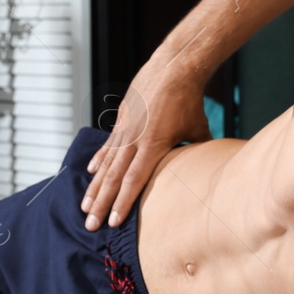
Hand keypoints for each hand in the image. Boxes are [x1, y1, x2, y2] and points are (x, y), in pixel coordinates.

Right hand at [80, 58, 211, 229]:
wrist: (173, 68)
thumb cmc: (189, 101)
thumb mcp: (197, 130)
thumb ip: (196, 154)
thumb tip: (208, 173)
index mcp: (153, 144)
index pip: (134, 181)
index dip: (122, 203)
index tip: (113, 223)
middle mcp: (134, 139)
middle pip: (113, 179)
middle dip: (102, 204)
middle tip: (91, 225)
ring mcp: (125, 129)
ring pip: (105, 165)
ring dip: (95, 188)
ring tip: (85, 206)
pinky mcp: (121, 121)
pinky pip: (108, 146)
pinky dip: (99, 161)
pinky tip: (91, 173)